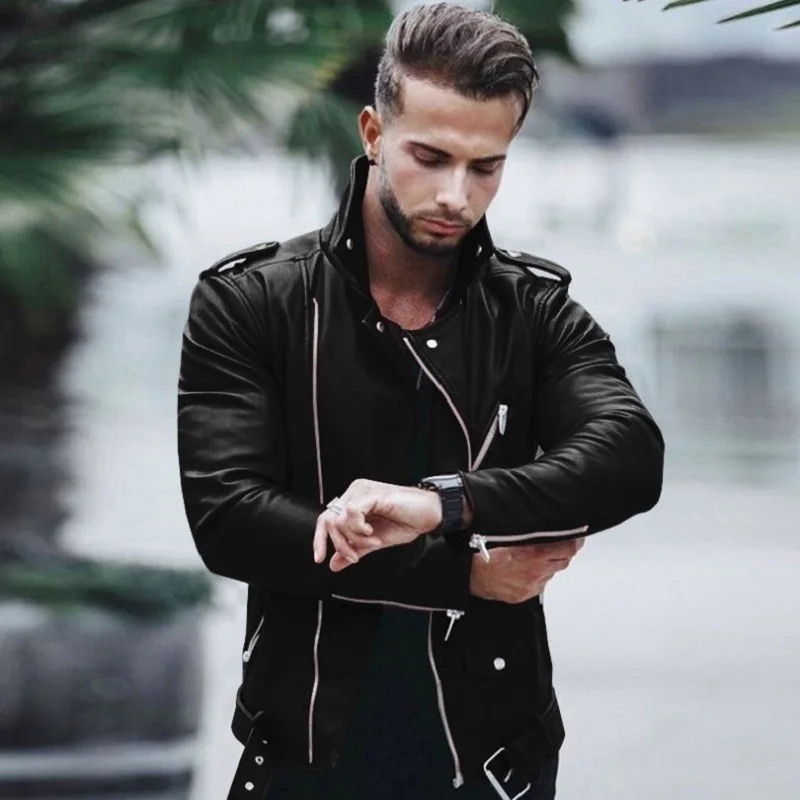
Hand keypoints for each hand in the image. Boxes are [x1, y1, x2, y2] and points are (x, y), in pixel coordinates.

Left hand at [313, 479, 441, 571]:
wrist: (429, 514)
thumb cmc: (406, 521)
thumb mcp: (374, 541)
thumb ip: (354, 549)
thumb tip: (334, 563)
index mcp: (354, 501)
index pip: (326, 518)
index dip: (319, 539)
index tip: (320, 559)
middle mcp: (355, 492)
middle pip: (329, 520)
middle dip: (339, 543)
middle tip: (354, 556)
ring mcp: (362, 491)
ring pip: (340, 519)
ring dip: (355, 539)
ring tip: (373, 542)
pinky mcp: (372, 494)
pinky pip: (352, 513)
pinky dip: (360, 529)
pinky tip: (373, 532)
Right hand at [469, 538, 584, 603]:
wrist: (473, 575)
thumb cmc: (487, 555)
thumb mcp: (512, 538)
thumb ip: (533, 536)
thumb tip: (548, 531)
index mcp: (534, 554)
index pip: (568, 549)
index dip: (575, 542)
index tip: (577, 537)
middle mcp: (536, 571)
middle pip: (563, 561)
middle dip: (563, 553)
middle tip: (559, 545)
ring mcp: (532, 585)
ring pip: (552, 573)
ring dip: (549, 565)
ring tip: (535, 559)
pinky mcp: (526, 595)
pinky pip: (540, 584)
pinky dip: (538, 577)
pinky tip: (527, 571)